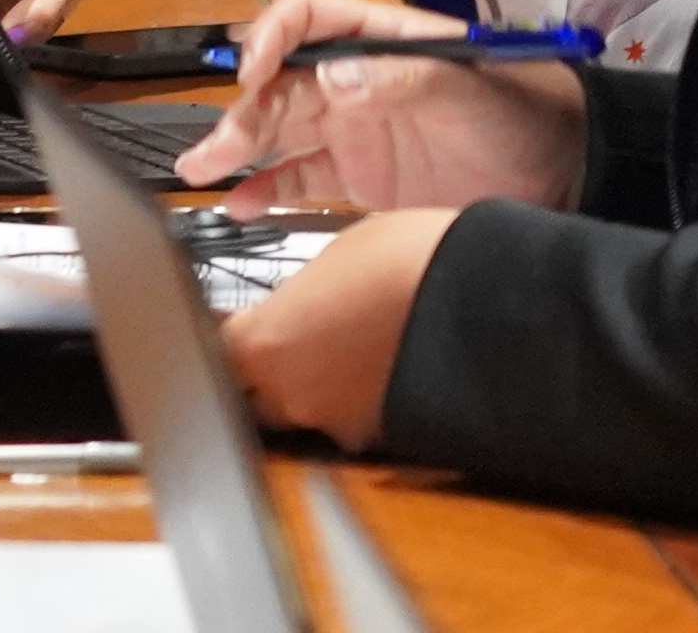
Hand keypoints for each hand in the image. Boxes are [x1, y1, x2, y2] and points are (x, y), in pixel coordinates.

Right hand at [173, 0, 585, 214]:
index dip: (273, 38)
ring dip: (240, 148)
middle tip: (212, 148)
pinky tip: (242, 203)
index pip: (308, 20)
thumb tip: (333, 80)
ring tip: (201, 170)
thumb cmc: (526, 111)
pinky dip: (268, 189)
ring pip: (281, 131)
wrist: (567, 174)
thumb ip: (401, 81)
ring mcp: (356, 131)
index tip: (253, 73)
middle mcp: (357, 81)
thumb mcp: (469, 89)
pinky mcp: (362, 179)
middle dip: (243, 110)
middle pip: (282, 83)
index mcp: (380, 40)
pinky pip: (302, 179)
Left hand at [217, 207, 450, 446]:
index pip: (217, 355)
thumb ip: (296, 297)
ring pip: (305, 413)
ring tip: (342, 351)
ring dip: (312, 390)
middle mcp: (290, 394)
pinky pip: (352, 424)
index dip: (220, 341)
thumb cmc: (407, 261)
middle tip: (286, 342)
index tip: (224, 330)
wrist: (480, 304)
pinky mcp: (381, 441)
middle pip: (251, 397)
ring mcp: (336, 424)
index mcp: (264, 342)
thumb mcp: (333, 257)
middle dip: (260, 375)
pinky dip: (357, 403)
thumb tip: (295, 307)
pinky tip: (377, 372)